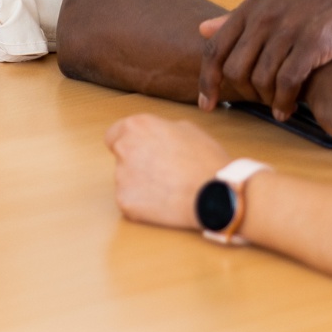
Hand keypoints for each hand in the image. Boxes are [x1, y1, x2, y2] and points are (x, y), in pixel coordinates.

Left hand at [105, 114, 231, 229]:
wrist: (217, 195)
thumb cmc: (206, 161)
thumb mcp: (188, 129)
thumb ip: (161, 128)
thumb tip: (154, 134)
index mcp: (137, 126)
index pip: (114, 135)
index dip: (128, 144)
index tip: (139, 153)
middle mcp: (123, 148)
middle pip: (120, 157)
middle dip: (135, 164)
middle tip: (161, 173)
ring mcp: (121, 176)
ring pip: (126, 181)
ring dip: (141, 185)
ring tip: (170, 188)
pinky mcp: (125, 201)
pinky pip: (131, 202)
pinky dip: (144, 205)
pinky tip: (165, 203)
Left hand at [196, 0, 331, 117]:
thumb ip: (239, 17)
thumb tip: (202, 29)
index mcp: (251, 7)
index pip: (215, 48)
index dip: (207, 80)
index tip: (207, 104)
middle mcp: (264, 17)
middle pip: (234, 68)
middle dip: (242, 93)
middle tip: (256, 102)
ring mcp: (288, 29)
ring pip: (260, 78)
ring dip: (266, 101)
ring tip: (276, 108)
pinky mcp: (313, 42)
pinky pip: (288, 81)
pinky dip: (284, 101)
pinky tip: (288, 110)